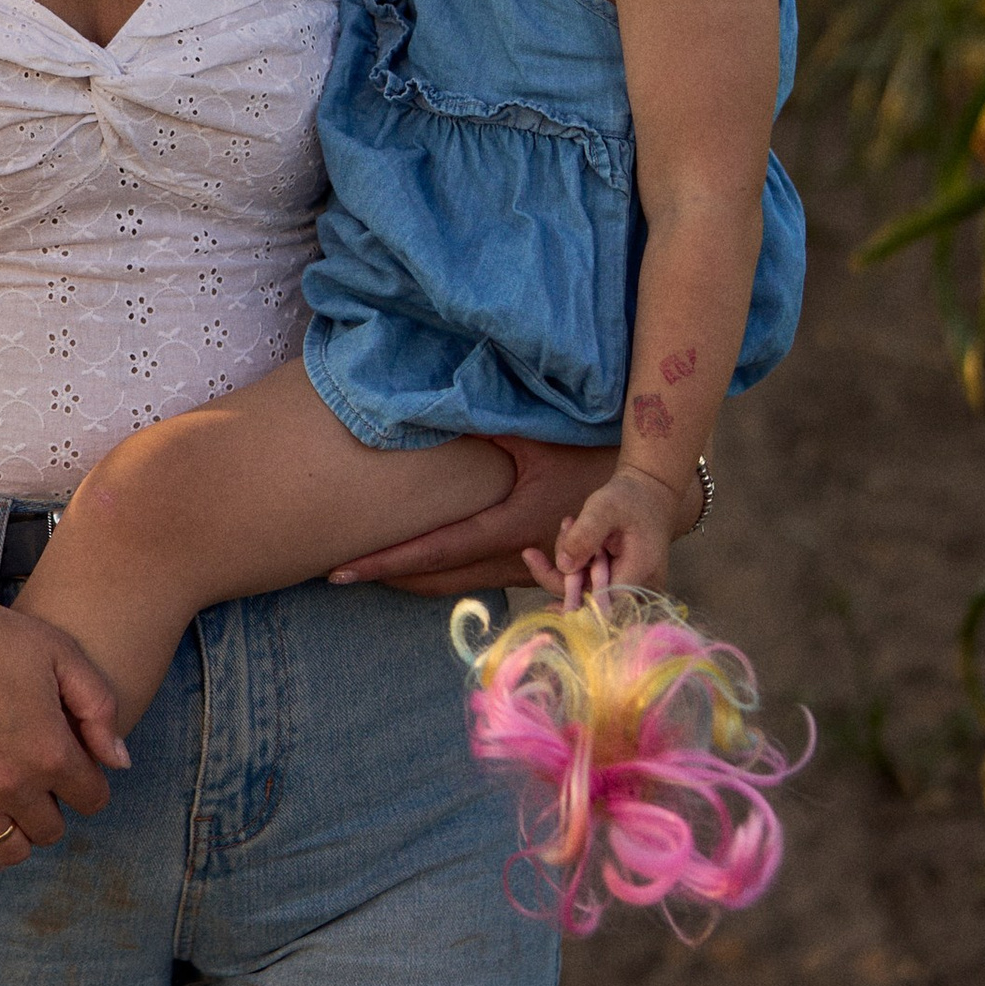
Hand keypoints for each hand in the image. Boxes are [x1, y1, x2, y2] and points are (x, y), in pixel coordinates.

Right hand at [0, 576, 124, 873]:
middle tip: (38, 780)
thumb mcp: (60, 653)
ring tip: (12, 805)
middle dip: (54, 807)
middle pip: (52, 830)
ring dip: (21, 833)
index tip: (73, 766)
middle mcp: (11, 785)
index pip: (92, 799)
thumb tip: (120, 763)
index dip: (88, 782)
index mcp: (49, 751)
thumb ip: (100, 709)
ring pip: (12, 851)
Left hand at [329, 436, 619, 598]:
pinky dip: (444, 574)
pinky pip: (479, 577)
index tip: (342, 569)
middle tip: (336, 573)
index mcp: (513, 523)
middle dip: (389, 577)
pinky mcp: (536, 571)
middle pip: (440, 580)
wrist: (648, 496)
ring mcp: (527, 570)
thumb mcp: (540, 431)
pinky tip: (416, 565)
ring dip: (414, 579)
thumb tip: (436, 400)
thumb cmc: (594, 453)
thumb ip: (488, 419)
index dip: (387, 560)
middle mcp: (517, 557)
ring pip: (458, 585)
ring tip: (365, 569)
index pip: (438, 549)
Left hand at [530, 460, 694, 601]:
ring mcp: (628, 589)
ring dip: (568, 559)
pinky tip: (572, 531)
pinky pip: (589, 582)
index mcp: (639, 573)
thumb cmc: (632, 499)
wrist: (652, 494)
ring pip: (584, 590)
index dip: (568, 589)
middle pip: (587, 598)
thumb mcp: (605, 506)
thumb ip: (586, 534)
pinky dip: (575, 560)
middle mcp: (637, 590)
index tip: (544, 559)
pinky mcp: (618, 583)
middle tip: (566, 527)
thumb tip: (564, 566)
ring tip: (571, 523)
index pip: (599, 601)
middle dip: (564, 567)